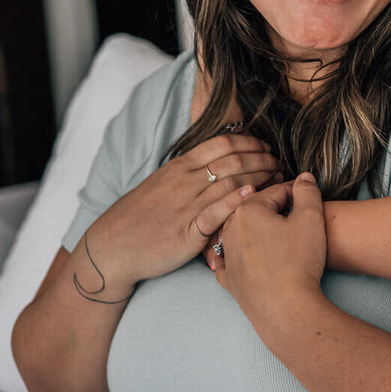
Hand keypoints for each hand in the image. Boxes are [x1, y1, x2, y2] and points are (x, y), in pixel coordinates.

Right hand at [85, 133, 280, 292]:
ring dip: (260, 177)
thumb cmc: (138, 219)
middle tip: (279, 163)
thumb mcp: (160, 185)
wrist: (111, 248)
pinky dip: (237, 201)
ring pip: (230, 182)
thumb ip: (187, 173)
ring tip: (278, 179)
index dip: (250, 142)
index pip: (222, 144)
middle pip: (233, 161)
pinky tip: (254, 195)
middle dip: (262, 159)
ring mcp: (186, 206)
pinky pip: (216, 211)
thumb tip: (215, 163)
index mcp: (178, 168)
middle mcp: (184, 182)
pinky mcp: (188, 231)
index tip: (266, 147)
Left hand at [212, 173, 328, 320]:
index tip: (308, 195)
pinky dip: (237, 255)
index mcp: (247, 209)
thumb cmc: (298, 262)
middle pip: (254, 209)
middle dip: (273, 208)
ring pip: (239, 232)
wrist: (286, 308)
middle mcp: (230, 229)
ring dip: (255, 228)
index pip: (275, 191)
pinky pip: (228, 261)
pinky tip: (243, 256)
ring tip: (273, 231)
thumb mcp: (311, 218)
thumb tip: (303, 178)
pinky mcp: (229, 279)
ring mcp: (226, 255)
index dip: (295, 191)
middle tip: (293, 211)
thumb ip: (307, 192)